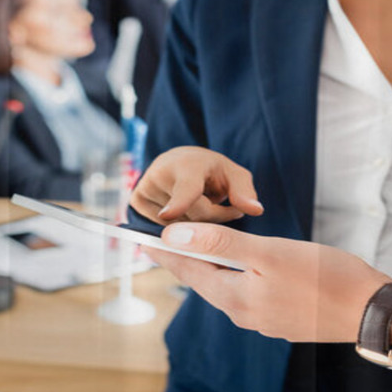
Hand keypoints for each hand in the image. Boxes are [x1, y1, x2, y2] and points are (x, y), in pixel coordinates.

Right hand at [129, 146, 263, 224]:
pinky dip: (177, 224)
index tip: (168, 214)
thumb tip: (256, 210)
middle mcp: (160, 174)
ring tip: (199, 202)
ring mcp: (144, 188)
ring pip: (178, 226)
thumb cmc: (212, 171)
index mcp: (188, 165)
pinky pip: (162, 228)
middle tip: (223, 205)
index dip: (179, 202)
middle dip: (214, 217)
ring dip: (195, 223)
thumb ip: (245, 191)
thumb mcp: (234, 175)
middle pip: (193, 217)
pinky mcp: (135, 202)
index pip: (186, 188)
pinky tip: (182, 209)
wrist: (181, 162)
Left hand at [143, 223, 391, 342]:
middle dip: (188, 260)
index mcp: (235, 298)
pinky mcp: (286, 319)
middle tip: (168, 242)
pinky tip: (250, 267)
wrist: (369, 309)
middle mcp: (245, 314)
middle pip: (208, 281)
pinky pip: (253, 295)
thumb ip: (221, 245)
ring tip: (204, 251)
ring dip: (217, 268)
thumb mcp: (269, 253)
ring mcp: (267, 320)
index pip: (189, 270)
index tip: (141, 239)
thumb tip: (175, 236)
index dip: (165, 251)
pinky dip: (243, 276)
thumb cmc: (323, 277)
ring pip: (231, 289)